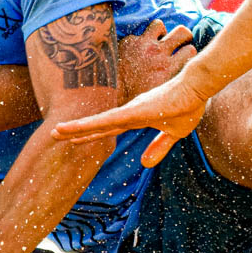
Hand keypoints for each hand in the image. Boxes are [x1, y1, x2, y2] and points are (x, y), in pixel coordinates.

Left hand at [53, 69, 212, 167]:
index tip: (72, 138)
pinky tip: (78, 129)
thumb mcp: (174, 134)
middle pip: (97, 124)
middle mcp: (129, 112)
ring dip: (77, 128)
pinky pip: (110, 119)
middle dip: (76, 131)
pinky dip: (92, 124)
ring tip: (56, 132)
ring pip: (98, 122)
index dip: (90, 133)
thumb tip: (145, 163)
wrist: (198, 89)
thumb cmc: (189, 105)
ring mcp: (131, 110)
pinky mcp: (137, 110)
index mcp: (136, 117)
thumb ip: (159, 147)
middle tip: (53, 134)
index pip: (108, 128)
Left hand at [116, 19, 195, 101]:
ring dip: (159, 32)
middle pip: (182, 32)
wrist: (106, 97)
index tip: (183, 57)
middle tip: (177, 42)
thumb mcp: (159, 99)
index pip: (190, 50)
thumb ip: (170, 88)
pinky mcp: (127, 42)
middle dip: (182, 35)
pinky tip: (135, 50)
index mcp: (169, 70)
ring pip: (159, 25)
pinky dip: (138, 40)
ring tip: (156, 40)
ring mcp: (142, 45)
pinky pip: (137, 34)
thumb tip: (178, 90)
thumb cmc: (133, 102)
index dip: (187, 53)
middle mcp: (158, 54)